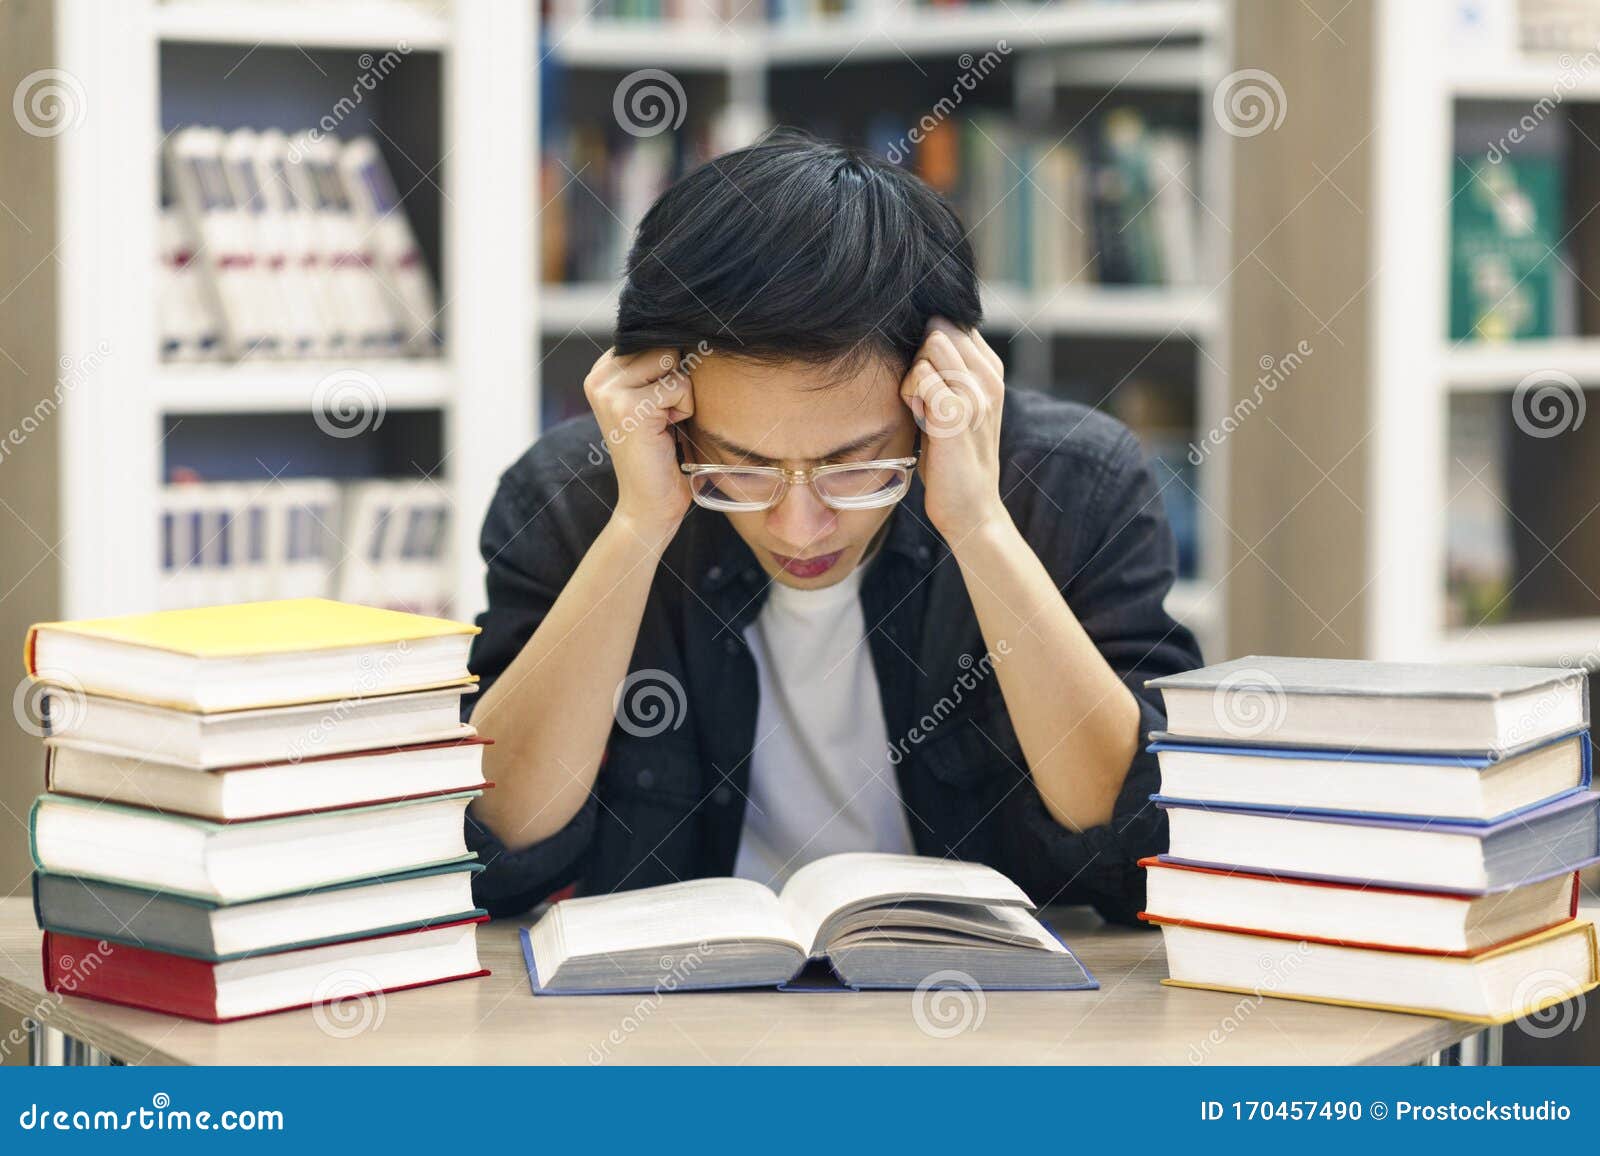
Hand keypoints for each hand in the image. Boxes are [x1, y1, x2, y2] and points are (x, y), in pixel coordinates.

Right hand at [583, 347, 694, 541]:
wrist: (649, 504)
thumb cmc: (662, 453)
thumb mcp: (656, 400)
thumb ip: (659, 366)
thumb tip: (692, 328)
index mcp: (603, 371)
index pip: (653, 338)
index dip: (672, 367)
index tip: (661, 403)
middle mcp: (599, 377)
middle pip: (664, 345)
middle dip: (677, 379)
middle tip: (664, 416)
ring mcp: (609, 390)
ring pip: (671, 361)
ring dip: (682, 394)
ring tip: (665, 422)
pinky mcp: (627, 406)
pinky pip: (679, 385)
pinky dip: (685, 409)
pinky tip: (666, 432)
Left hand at [899, 318, 1008, 540]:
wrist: (971, 508)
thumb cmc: (952, 458)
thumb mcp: (956, 406)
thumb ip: (946, 371)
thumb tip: (921, 335)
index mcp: (992, 371)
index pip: (955, 322)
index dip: (929, 344)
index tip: (929, 381)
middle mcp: (990, 377)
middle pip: (939, 328)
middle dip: (919, 357)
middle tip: (922, 398)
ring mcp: (976, 394)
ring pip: (929, 347)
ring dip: (913, 376)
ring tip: (922, 410)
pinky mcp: (956, 414)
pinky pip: (920, 376)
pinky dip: (909, 395)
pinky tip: (919, 420)